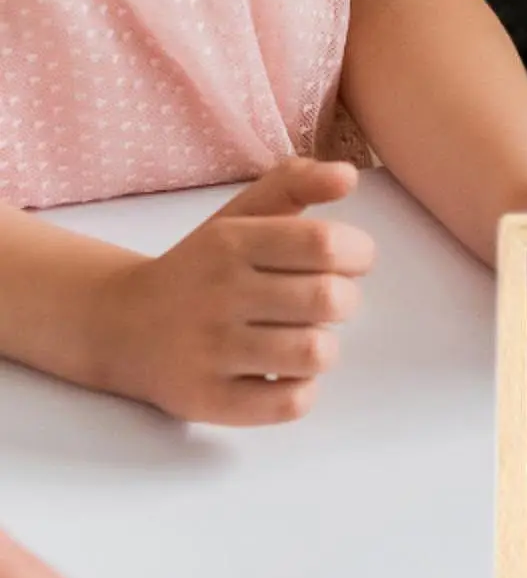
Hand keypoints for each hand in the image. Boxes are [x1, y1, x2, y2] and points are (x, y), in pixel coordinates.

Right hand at [97, 159, 376, 425]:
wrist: (119, 324)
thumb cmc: (203, 269)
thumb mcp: (239, 217)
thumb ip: (294, 185)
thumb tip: (347, 175)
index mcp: (230, 242)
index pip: (325, 243)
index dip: (357, 254)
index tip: (348, 262)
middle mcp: (218, 292)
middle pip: (331, 300)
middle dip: (345, 302)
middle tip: (323, 304)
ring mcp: (210, 349)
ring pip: (316, 353)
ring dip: (322, 347)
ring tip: (300, 338)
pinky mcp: (208, 399)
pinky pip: (292, 402)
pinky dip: (301, 390)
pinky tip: (282, 373)